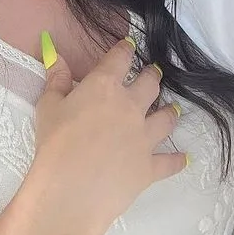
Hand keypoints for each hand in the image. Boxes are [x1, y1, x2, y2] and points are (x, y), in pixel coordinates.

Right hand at [31, 38, 183, 234]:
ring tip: (173, 110)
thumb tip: (54, 53)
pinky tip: (185, 158)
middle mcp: (131, 106)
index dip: (125, 48)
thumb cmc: (54, 143)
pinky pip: (170, 161)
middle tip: (154, 74)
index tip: (130, 44)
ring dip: (170, 112)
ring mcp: (144, 137)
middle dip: (153, 76)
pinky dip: (178, 159)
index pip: (120, 59)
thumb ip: (56, 79)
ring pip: (166, 119)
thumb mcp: (48, 106)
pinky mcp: (149, 166)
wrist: (70, 189)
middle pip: (150, 85)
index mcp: (105, 86)